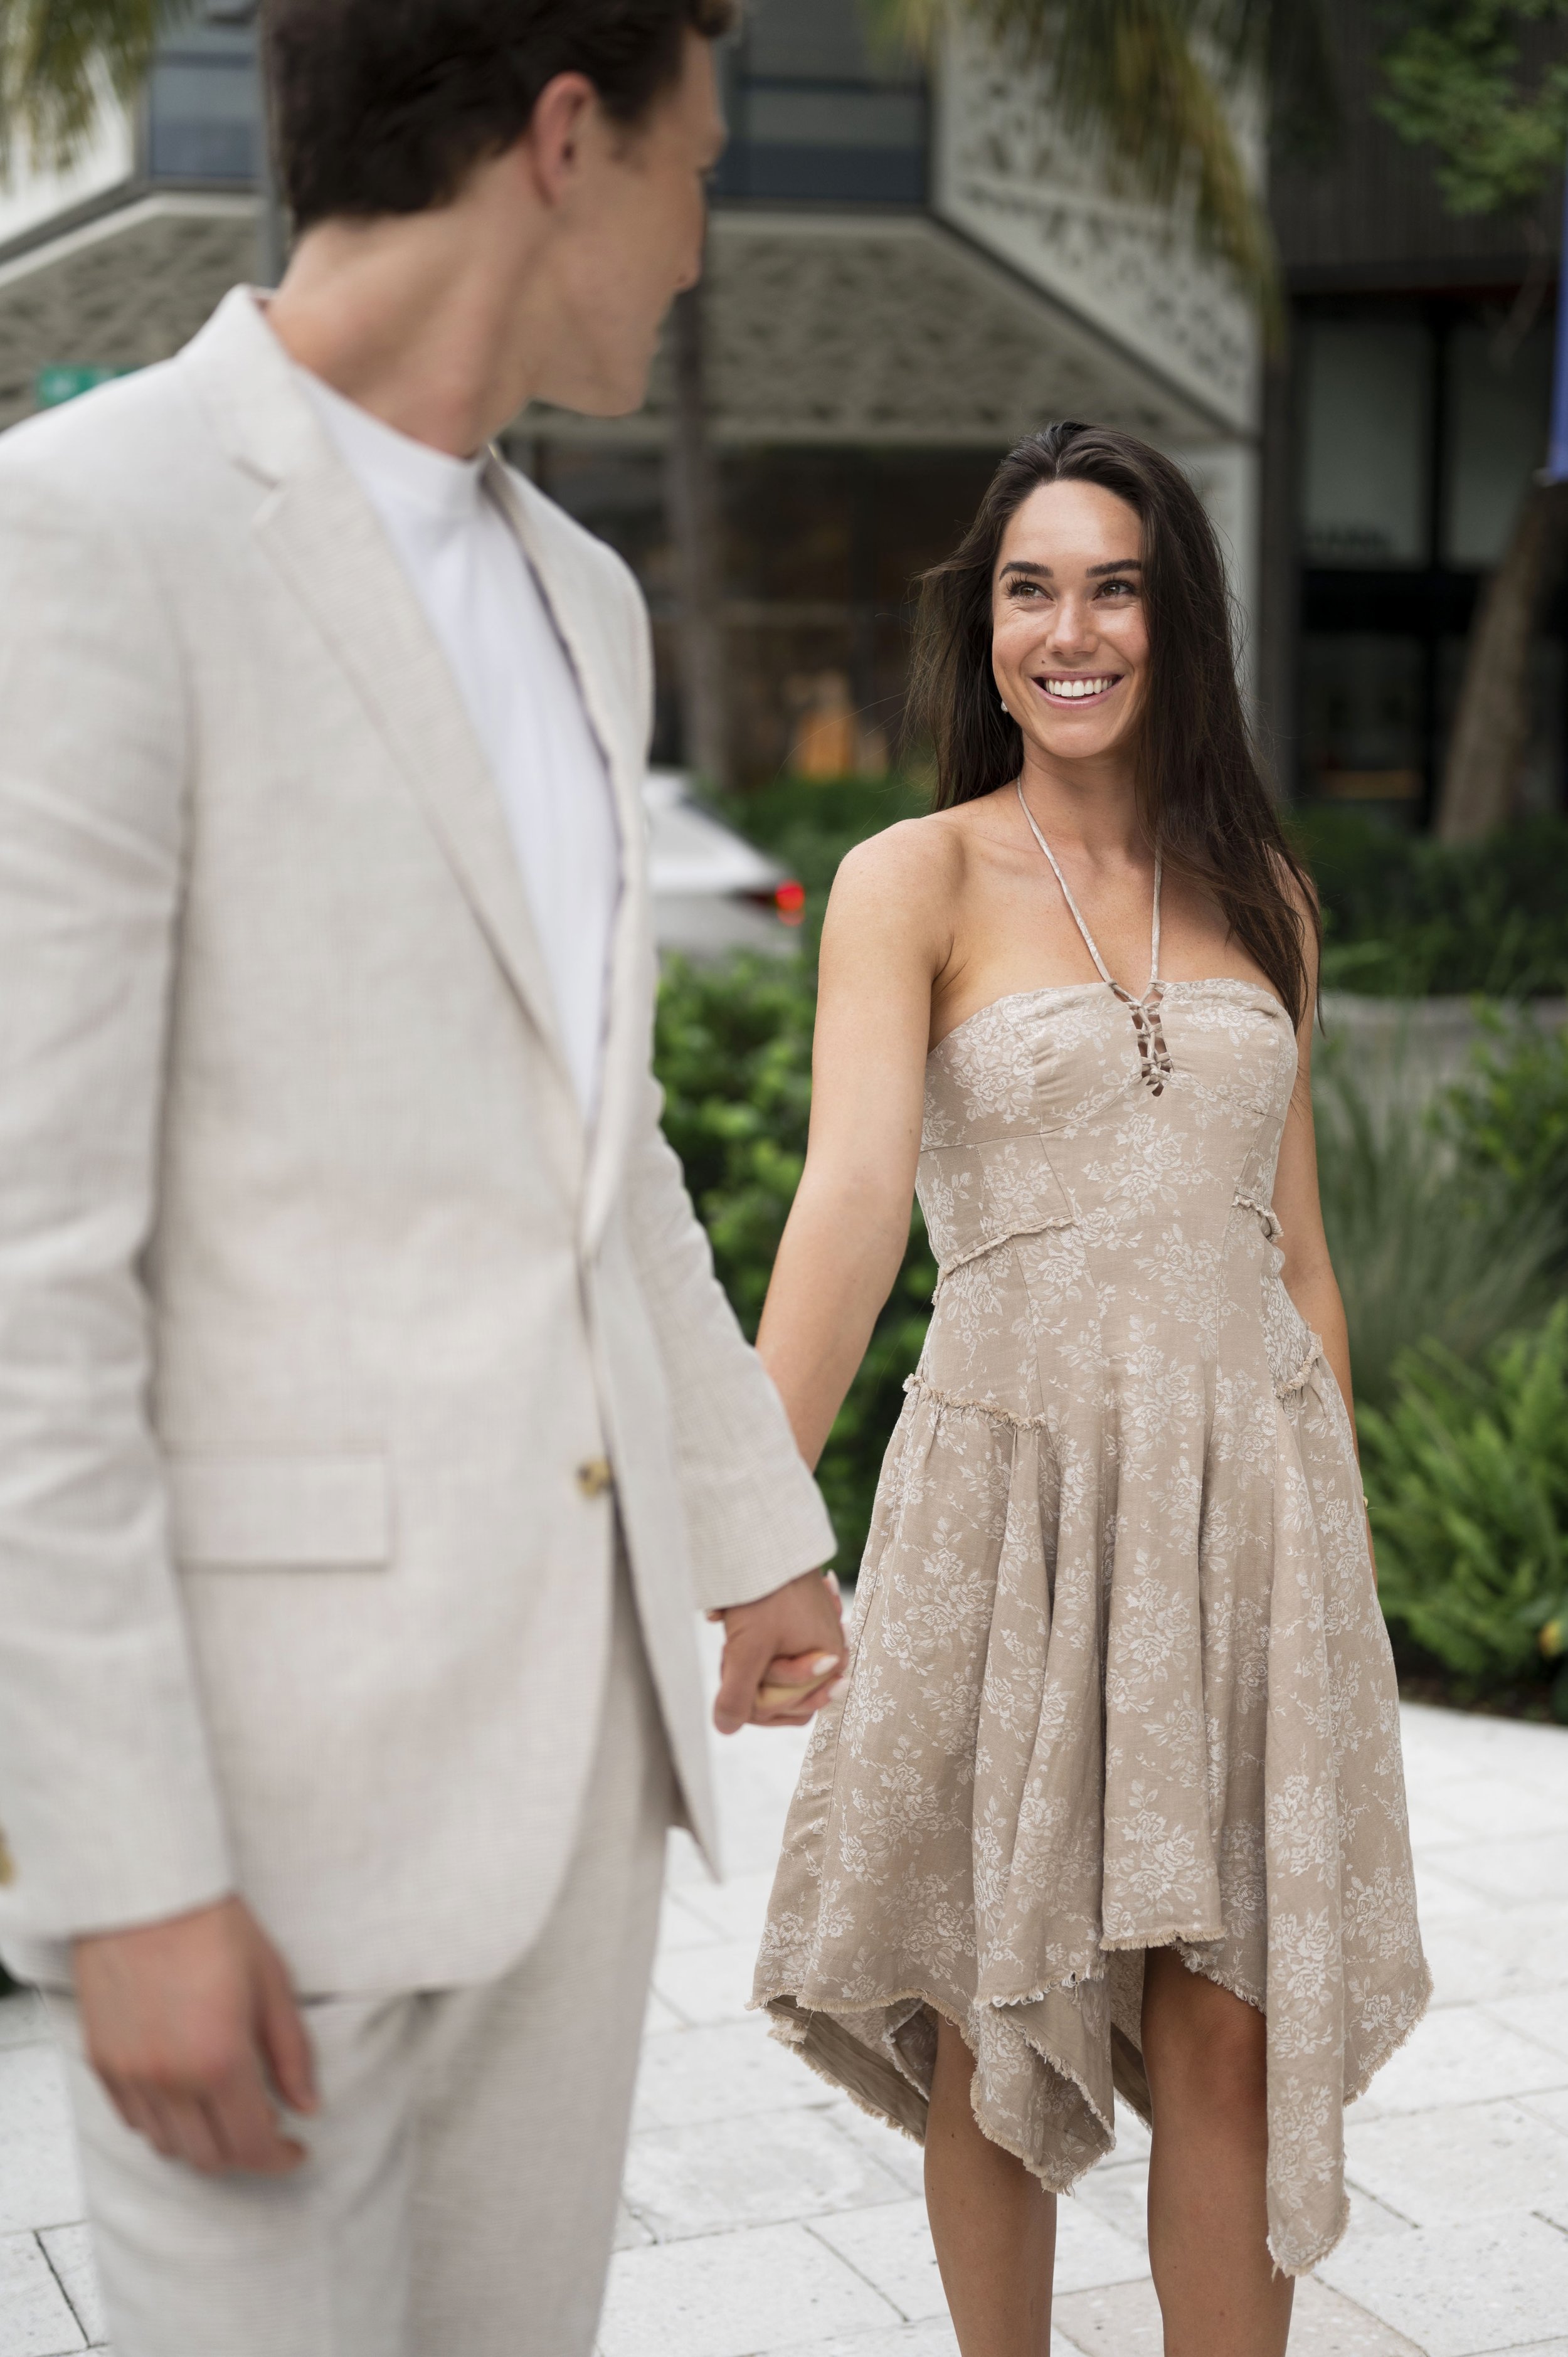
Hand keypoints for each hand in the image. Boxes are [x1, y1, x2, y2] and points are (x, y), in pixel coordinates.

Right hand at [73, 1896, 317, 2175]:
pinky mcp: (102, 2063)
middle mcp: (169, 2079)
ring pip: (168, 2146)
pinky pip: (134, 2120)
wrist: (146, 1892)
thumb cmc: (215, 1928)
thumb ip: (293, 2053)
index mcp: (220, 2061)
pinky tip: (186, 2097)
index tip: (296, 2150)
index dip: (279, 2159)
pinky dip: (163, 2123)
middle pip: (209, 2158)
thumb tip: (307, 2107)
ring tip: (227, 2113)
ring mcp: (129, 2075)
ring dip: (203, 2143)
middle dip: (245, 2155)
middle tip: (267, 2132)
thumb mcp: (273, 1983)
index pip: (251, 2145)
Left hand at [710, 1569, 845, 1734]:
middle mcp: (830, 1649)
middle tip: (730, 1650)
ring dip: (748, 1656)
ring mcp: (815, 1633)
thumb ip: (738, 1696)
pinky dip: (750, 1638)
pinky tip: (733, 1617)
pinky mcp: (799, 1617)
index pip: (795, 1711)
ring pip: (774, 1669)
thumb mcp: (747, 1650)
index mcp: (830, 1661)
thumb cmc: (764, 1594)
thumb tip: (726, 1729)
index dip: (758, 1705)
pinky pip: (771, 1645)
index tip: (734, 1678)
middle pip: (786, 1692)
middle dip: (754, 1677)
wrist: (767, 1537)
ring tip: (731, 1628)